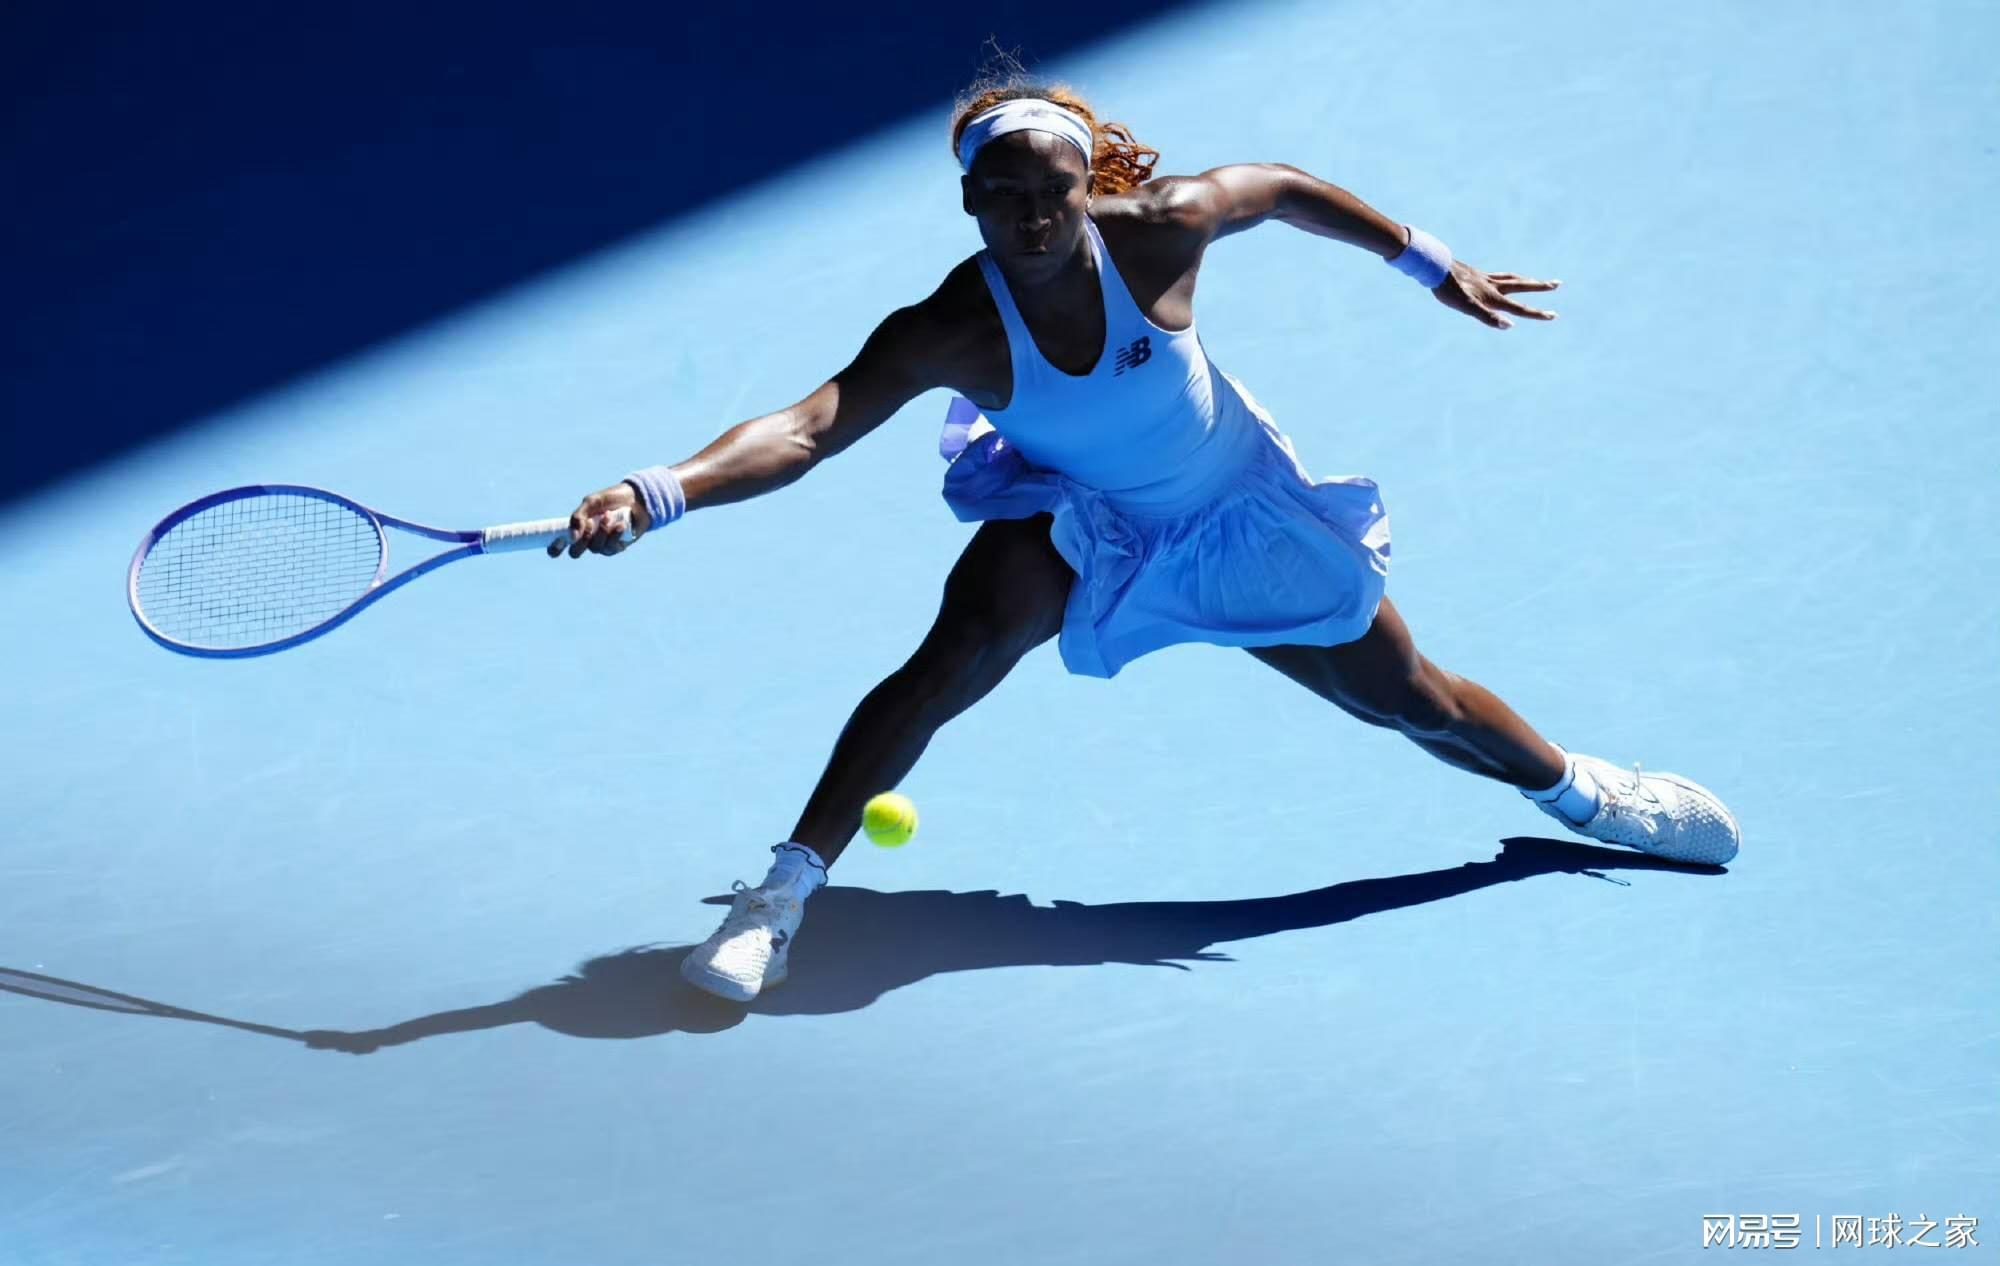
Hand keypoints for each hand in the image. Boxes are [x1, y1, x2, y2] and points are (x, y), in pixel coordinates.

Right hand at [550, 480, 652, 558]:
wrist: (636, 499)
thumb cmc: (611, 500)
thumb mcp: (592, 502)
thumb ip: (578, 516)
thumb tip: (571, 537)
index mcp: (575, 529)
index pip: (558, 546)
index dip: (555, 548)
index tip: (559, 540)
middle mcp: (586, 540)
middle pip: (575, 553)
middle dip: (582, 540)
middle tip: (590, 523)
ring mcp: (601, 545)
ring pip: (594, 548)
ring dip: (602, 531)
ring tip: (609, 516)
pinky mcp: (616, 548)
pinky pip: (610, 548)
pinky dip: (615, 534)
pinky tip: (621, 524)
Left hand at [1431, 263, 1559, 329]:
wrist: (1436, 267)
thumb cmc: (1449, 290)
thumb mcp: (1467, 307)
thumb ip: (1488, 317)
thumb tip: (1509, 325)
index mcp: (1492, 296)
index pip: (1519, 308)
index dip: (1536, 313)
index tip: (1553, 315)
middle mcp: (1493, 285)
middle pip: (1523, 286)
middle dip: (1541, 287)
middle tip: (1558, 284)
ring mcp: (1485, 278)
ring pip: (1512, 278)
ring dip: (1527, 280)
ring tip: (1536, 280)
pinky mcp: (1476, 274)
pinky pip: (1498, 275)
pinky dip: (1507, 277)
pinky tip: (1503, 279)